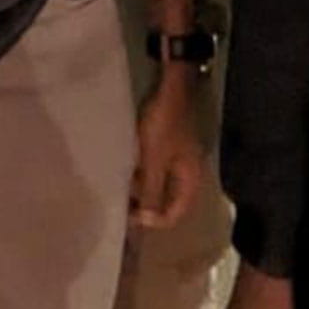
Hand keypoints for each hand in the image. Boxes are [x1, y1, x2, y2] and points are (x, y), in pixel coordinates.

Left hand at [129, 71, 205, 229]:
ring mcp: (177, 163)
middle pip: (167, 203)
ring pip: (158, 187)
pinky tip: (123, 170)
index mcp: (190, 180)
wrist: (171, 88)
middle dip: (145, 207)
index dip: (152, 221)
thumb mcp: (154, 159)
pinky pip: (153, 172)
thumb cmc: (163, 124)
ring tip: (118, 187)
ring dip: (140, 190)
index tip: (130, 216)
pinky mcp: (167, 151)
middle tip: (120, 204)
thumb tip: (146, 221)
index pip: (174, 215)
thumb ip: (151, 191)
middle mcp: (186, 175)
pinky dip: (140, 175)